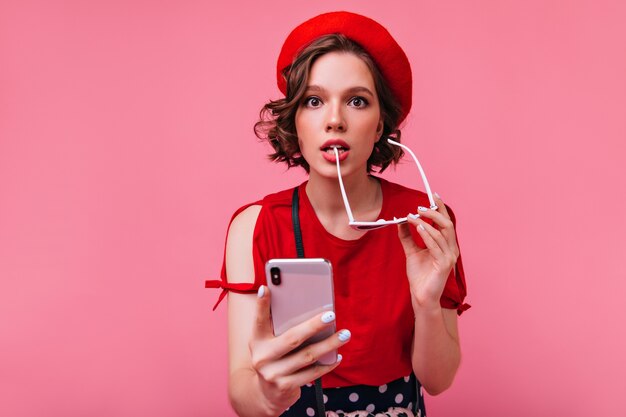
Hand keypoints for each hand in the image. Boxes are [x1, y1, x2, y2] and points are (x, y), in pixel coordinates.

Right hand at [249, 285, 349, 413]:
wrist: (266, 395)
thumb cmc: (274, 358)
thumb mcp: (268, 342)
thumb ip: (279, 326)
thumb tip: (302, 305)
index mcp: (256, 341)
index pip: (259, 320)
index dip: (261, 304)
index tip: (266, 288)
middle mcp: (261, 357)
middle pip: (292, 338)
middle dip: (313, 326)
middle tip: (331, 315)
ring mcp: (273, 374)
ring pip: (307, 356)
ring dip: (329, 344)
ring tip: (344, 334)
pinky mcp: (285, 387)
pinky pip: (312, 374)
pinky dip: (327, 364)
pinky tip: (338, 356)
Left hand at [397, 194, 458, 311]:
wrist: (420, 296)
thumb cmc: (419, 275)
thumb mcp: (411, 251)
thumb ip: (407, 237)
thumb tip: (401, 221)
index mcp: (446, 244)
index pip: (445, 222)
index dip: (441, 208)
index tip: (434, 195)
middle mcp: (451, 249)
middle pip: (447, 224)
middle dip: (434, 213)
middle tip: (419, 207)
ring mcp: (449, 257)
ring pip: (442, 233)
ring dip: (427, 223)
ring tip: (413, 217)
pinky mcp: (444, 265)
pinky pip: (436, 246)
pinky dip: (427, 235)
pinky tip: (418, 228)